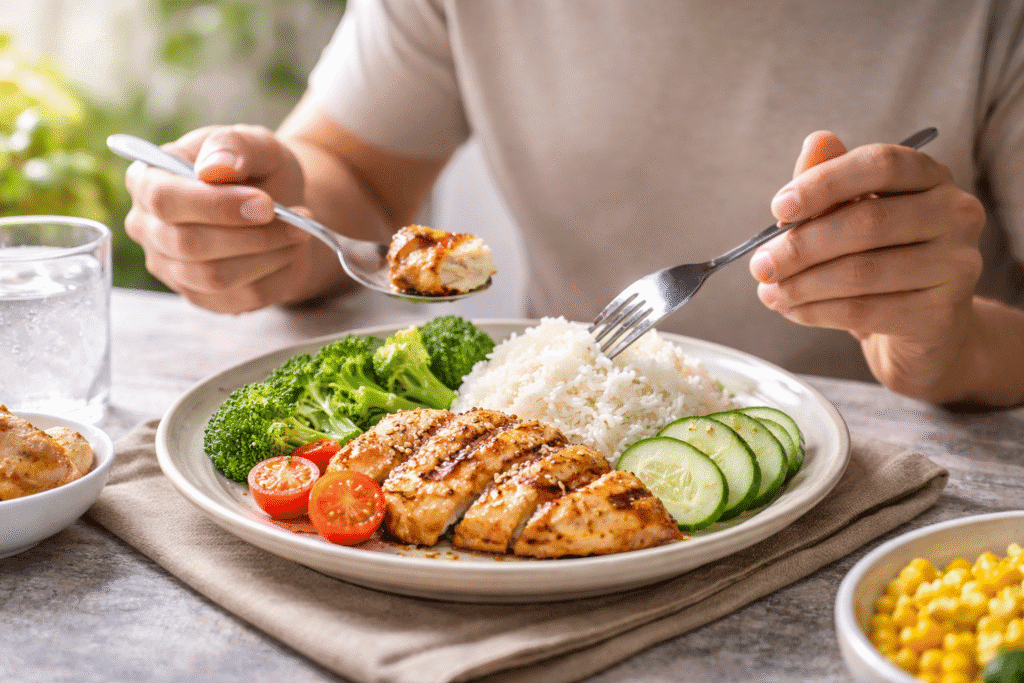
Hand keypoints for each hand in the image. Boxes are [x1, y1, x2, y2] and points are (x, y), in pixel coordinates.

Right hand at [123, 124, 344, 312]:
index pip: (164, 199)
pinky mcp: (200, 296)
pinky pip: (240, 298)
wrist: (278, 209)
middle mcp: (147, 227)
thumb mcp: (256, 144)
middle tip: (296, 222)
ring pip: (214, 277)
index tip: (267, 204)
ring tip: (298, 233)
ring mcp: (170, 267)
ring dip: (268, 256)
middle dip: (252, 235)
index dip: (217, 206)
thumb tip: (214, 169)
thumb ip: (234, 146)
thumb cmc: (257, 172)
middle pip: (188, 244)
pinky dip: (275, 275)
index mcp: (147, 179)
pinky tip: (288, 252)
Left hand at [749, 131, 986, 401]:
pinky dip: (817, 312)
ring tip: (770, 292)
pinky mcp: (941, 313)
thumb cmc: (878, 259)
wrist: (922, 328)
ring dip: (802, 284)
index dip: (824, 183)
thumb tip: (816, 141)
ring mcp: (956, 264)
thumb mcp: (847, 215)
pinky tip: (792, 310)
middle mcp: (955, 213)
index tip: (777, 208)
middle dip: (801, 246)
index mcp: (930, 176)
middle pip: (867, 221)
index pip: (880, 164)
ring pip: (861, 271)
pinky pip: (865, 310)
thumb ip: (828, 183)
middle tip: (760, 266)